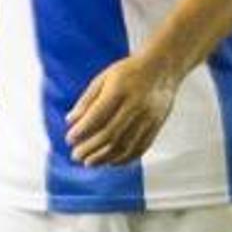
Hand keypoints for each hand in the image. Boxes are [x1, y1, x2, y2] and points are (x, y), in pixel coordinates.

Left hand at [65, 51, 180, 167]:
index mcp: (120, 90)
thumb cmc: (128, 72)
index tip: (69, 139)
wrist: (162, 68)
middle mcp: (136, 105)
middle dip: (90, 148)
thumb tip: (70, 121)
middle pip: (111, 133)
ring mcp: (148, 117)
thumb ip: (87, 100)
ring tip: (89, 162)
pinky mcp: (156, 126)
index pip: (98, 115)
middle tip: (75, 155)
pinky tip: (110, 162)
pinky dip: (124, 158)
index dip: (82, 131)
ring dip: (105, 157)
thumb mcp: (103, 78)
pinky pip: (140, 147)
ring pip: (125, 144)